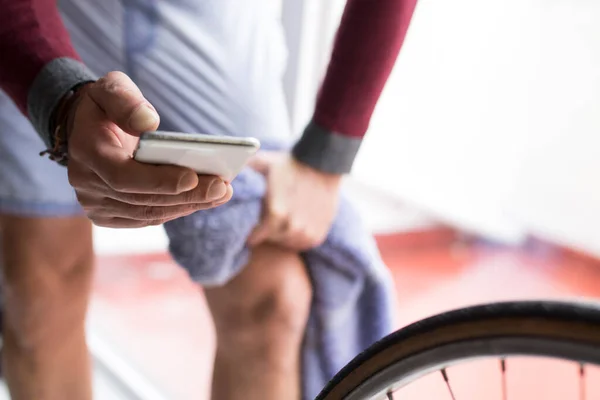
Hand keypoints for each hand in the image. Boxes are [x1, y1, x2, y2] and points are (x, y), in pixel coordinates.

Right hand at [66, 71, 232, 227]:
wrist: (83, 129)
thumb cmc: (104, 107)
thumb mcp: (111, 88)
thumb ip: (126, 100)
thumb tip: (148, 122)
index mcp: (86, 150)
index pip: (123, 176)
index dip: (159, 180)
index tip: (193, 177)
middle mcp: (87, 183)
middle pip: (142, 199)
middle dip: (186, 195)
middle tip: (222, 188)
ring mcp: (95, 203)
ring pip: (148, 213)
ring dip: (188, 205)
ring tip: (221, 193)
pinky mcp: (108, 215)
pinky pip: (147, 218)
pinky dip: (177, 210)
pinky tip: (203, 200)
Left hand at [247, 152, 340, 249]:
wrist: (323, 164)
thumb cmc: (290, 163)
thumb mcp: (263, 163)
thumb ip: (243, 172)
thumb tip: (222, 177)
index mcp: (276, 213)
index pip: (255, 237)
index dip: (250, 231)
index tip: (249, 224)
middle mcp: (292, 226)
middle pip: (270, 239)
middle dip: (266, 231)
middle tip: (265, 219)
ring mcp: (307, 232)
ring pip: (286, 243)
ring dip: (281, 234)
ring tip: (281, 219)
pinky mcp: (318, 235)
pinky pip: (301, 244)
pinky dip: (296, 236)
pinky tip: (294, 222)